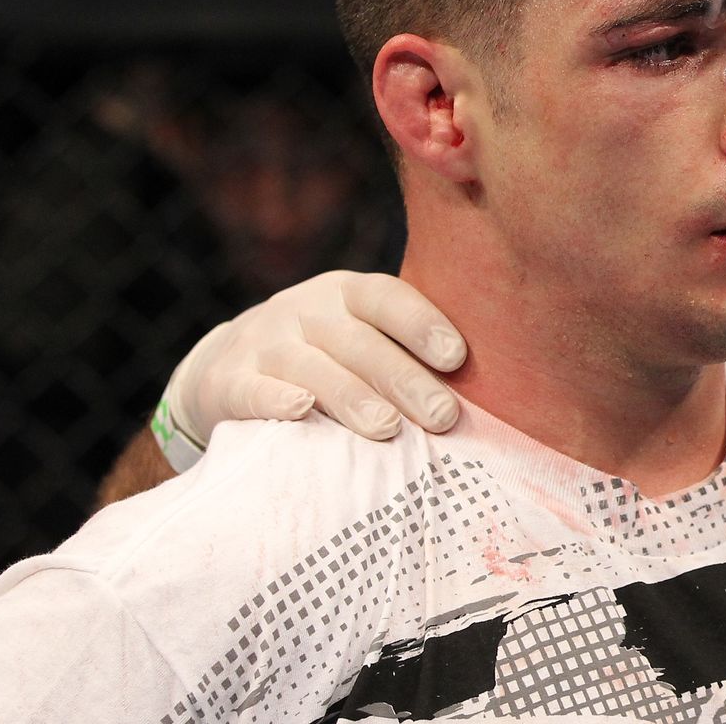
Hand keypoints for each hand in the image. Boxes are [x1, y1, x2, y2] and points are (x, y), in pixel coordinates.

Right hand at [165, 271, 465, 445]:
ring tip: (388, 431)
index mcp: (345, 294)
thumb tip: (499, 389)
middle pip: (357, 342)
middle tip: (443, 417)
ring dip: (352, 398)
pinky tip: (301, 412)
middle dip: (403, 379)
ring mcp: (262, 342)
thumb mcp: (360, 340)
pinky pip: (253, 389)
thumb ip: (409, 354)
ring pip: (311, 368)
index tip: (457, 358)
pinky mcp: (227, 381)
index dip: (421, 323)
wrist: (227, 370)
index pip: (386, 298)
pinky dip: (275, 400)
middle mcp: (303, 310)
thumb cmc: (326, 360)